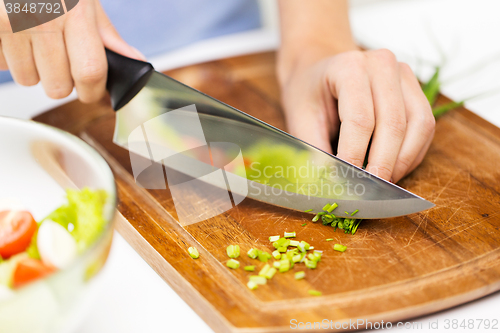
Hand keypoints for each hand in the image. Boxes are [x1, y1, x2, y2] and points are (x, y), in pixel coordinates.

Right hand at [0, 0, 144, 102]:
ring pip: (27, 79)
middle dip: (62, 82)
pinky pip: (2, 64)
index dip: (92, 90)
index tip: (91, 91)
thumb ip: (106, 34)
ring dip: (34, 70)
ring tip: (35, 41)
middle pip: (58, 86)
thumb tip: (134, 61)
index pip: (90, 72)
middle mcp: (41, 18)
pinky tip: (16, 35)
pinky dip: (9, 56)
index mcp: (74, 12)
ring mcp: (10, 23)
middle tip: (61, 59)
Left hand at [278, 49, 434, 182]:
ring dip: (402, 162)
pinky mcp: (415, 90)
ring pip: (418, 125)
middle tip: (369, 191)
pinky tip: (394, 170)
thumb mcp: (300, 120)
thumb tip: (332, 185)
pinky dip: (412, 154)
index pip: (359, 119)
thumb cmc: (309, 93)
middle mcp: (382, 64)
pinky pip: (425, 126)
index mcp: (349, 66)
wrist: (319, 70)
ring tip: (381, 183)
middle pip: (393, 124)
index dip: (355, 156)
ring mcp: (403, 75)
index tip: (349, 183)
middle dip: (382, 165)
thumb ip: (315, 152)